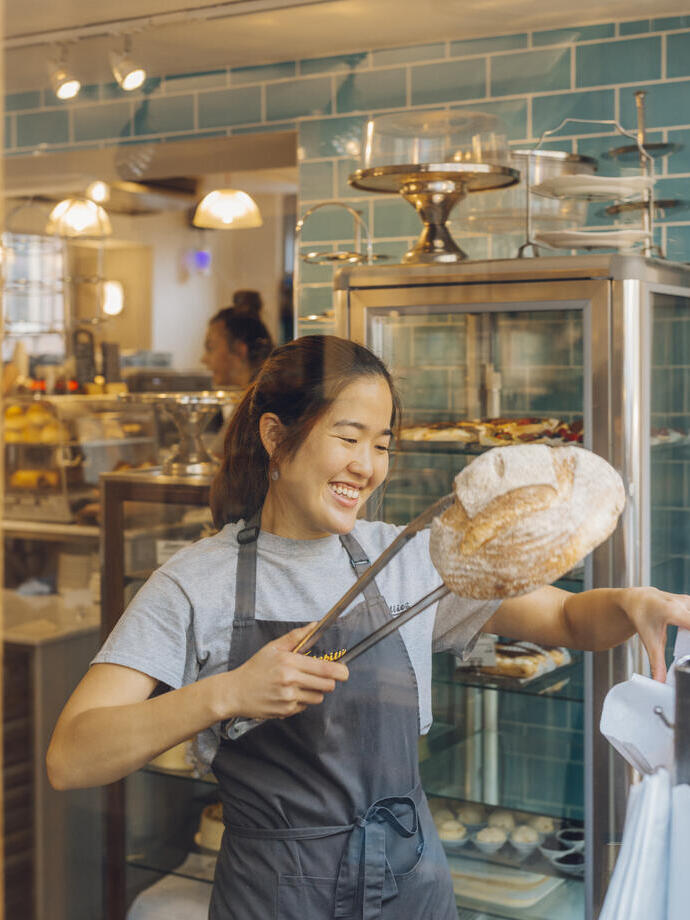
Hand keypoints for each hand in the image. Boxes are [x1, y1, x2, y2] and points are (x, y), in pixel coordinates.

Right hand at [230, 623, 348, 719]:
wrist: (236, 692)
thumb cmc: (255, 669)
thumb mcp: (273, 648)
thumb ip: (296, 637)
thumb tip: (314, 626)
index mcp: (289, 662)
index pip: (325, 669)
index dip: (340, 671)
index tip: (345, 672)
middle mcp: (291, 680)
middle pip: (327, 686)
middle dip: (328, 682)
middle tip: (320, 677)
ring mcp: (289, 698)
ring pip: (318, 697)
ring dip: (314, 692)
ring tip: (299, 685)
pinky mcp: (286, 711)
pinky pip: (305, 706)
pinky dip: (301, 701)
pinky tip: (288, 694)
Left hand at [619, 587, 689, 681]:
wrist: (637, 600)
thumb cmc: (641, 616)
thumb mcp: (649, 640)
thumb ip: (656, 662)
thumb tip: (660, 681)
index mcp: (672, 611)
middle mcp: (683, 603)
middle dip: (689, 643)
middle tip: (685, 652)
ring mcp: (689, 602)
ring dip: (689, 636)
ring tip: (684, 645)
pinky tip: (685, 636)